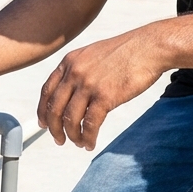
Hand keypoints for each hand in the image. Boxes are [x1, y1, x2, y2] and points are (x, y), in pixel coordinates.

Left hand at [38, 27, 165, 150]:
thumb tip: (72, 91)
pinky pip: (90, 124)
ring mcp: (89, 84)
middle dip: (54, 128)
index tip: (44, 123)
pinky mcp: (105, 96)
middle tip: (59, 139)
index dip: (43, 111)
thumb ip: (79, 69)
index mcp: (70, 61)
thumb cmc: (127, 51)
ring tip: (79, 143)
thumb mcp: (93, 54)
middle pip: (55, 108)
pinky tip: (90, 143)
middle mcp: (74, 72)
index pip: (47, 91)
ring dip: (72, 136)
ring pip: (70, 119)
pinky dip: (88, 137)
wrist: (149, 47)